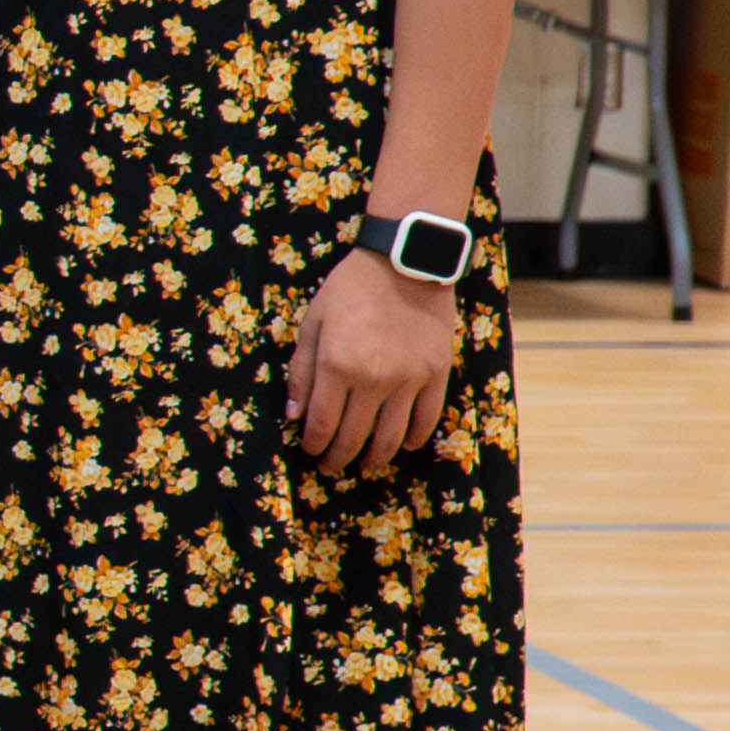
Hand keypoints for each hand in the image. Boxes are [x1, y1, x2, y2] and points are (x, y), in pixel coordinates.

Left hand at [287, 239, 459, 473]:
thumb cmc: (350, 289)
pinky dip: (415, 437)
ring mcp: (409, 379)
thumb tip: (292, 415)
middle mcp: (374, 379)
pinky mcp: (437, 374)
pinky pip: (427, 418)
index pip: (323, 423)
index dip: (314, 444)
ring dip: (376, 456)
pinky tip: (405, 445)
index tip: (310, 452)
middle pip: (355, 435)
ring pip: (392, 435)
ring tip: (367, 465)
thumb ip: (302, 371)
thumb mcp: (313, 323)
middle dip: (339, 457)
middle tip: (332, 468)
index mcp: (338, 366)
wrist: (404, 262)